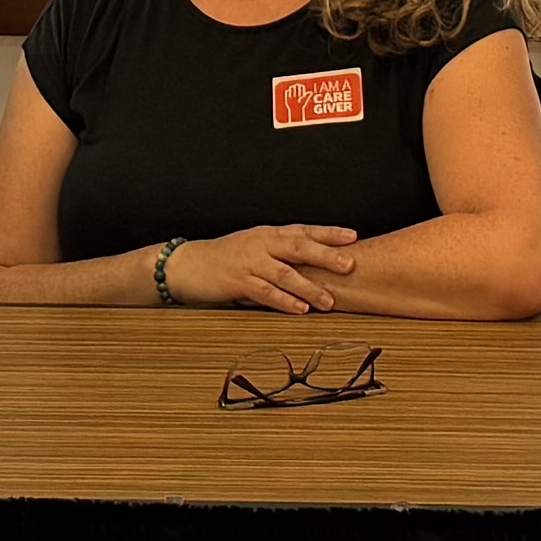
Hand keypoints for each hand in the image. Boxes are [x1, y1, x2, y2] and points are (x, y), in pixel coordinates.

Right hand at [165, 226, 355, 313]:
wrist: (188, 265)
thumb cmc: (226, 258)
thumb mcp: (255, 247)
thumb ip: (280, 252)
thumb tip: (315, 262)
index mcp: (268, 234)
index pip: (303, 230)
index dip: (328, 233)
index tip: (352, 236)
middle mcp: (261, 244)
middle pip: (298, 247)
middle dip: (325, 256)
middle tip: (349, 265)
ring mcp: (249, 262)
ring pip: (285, 273)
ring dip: (309, 288)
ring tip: (329, 301)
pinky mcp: (237, 281)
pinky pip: (265, 292)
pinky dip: (284, 301)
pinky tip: (300, 309)